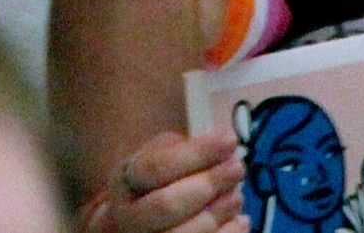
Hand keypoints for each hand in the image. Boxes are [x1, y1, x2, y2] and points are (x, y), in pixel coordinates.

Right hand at [84, 131, 240, 232]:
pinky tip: (239, 221)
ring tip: (237, 197)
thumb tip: (224, 145)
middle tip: (238, 168)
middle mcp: (128, 218)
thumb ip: (186, 150)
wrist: (140, 225)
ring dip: (217, 214)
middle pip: (167, 205)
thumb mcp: (161, 157)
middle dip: (208, 184)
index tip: (230, 139)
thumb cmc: (158, 185)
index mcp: (124, 182)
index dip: (196, 153)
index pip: (156, 167)